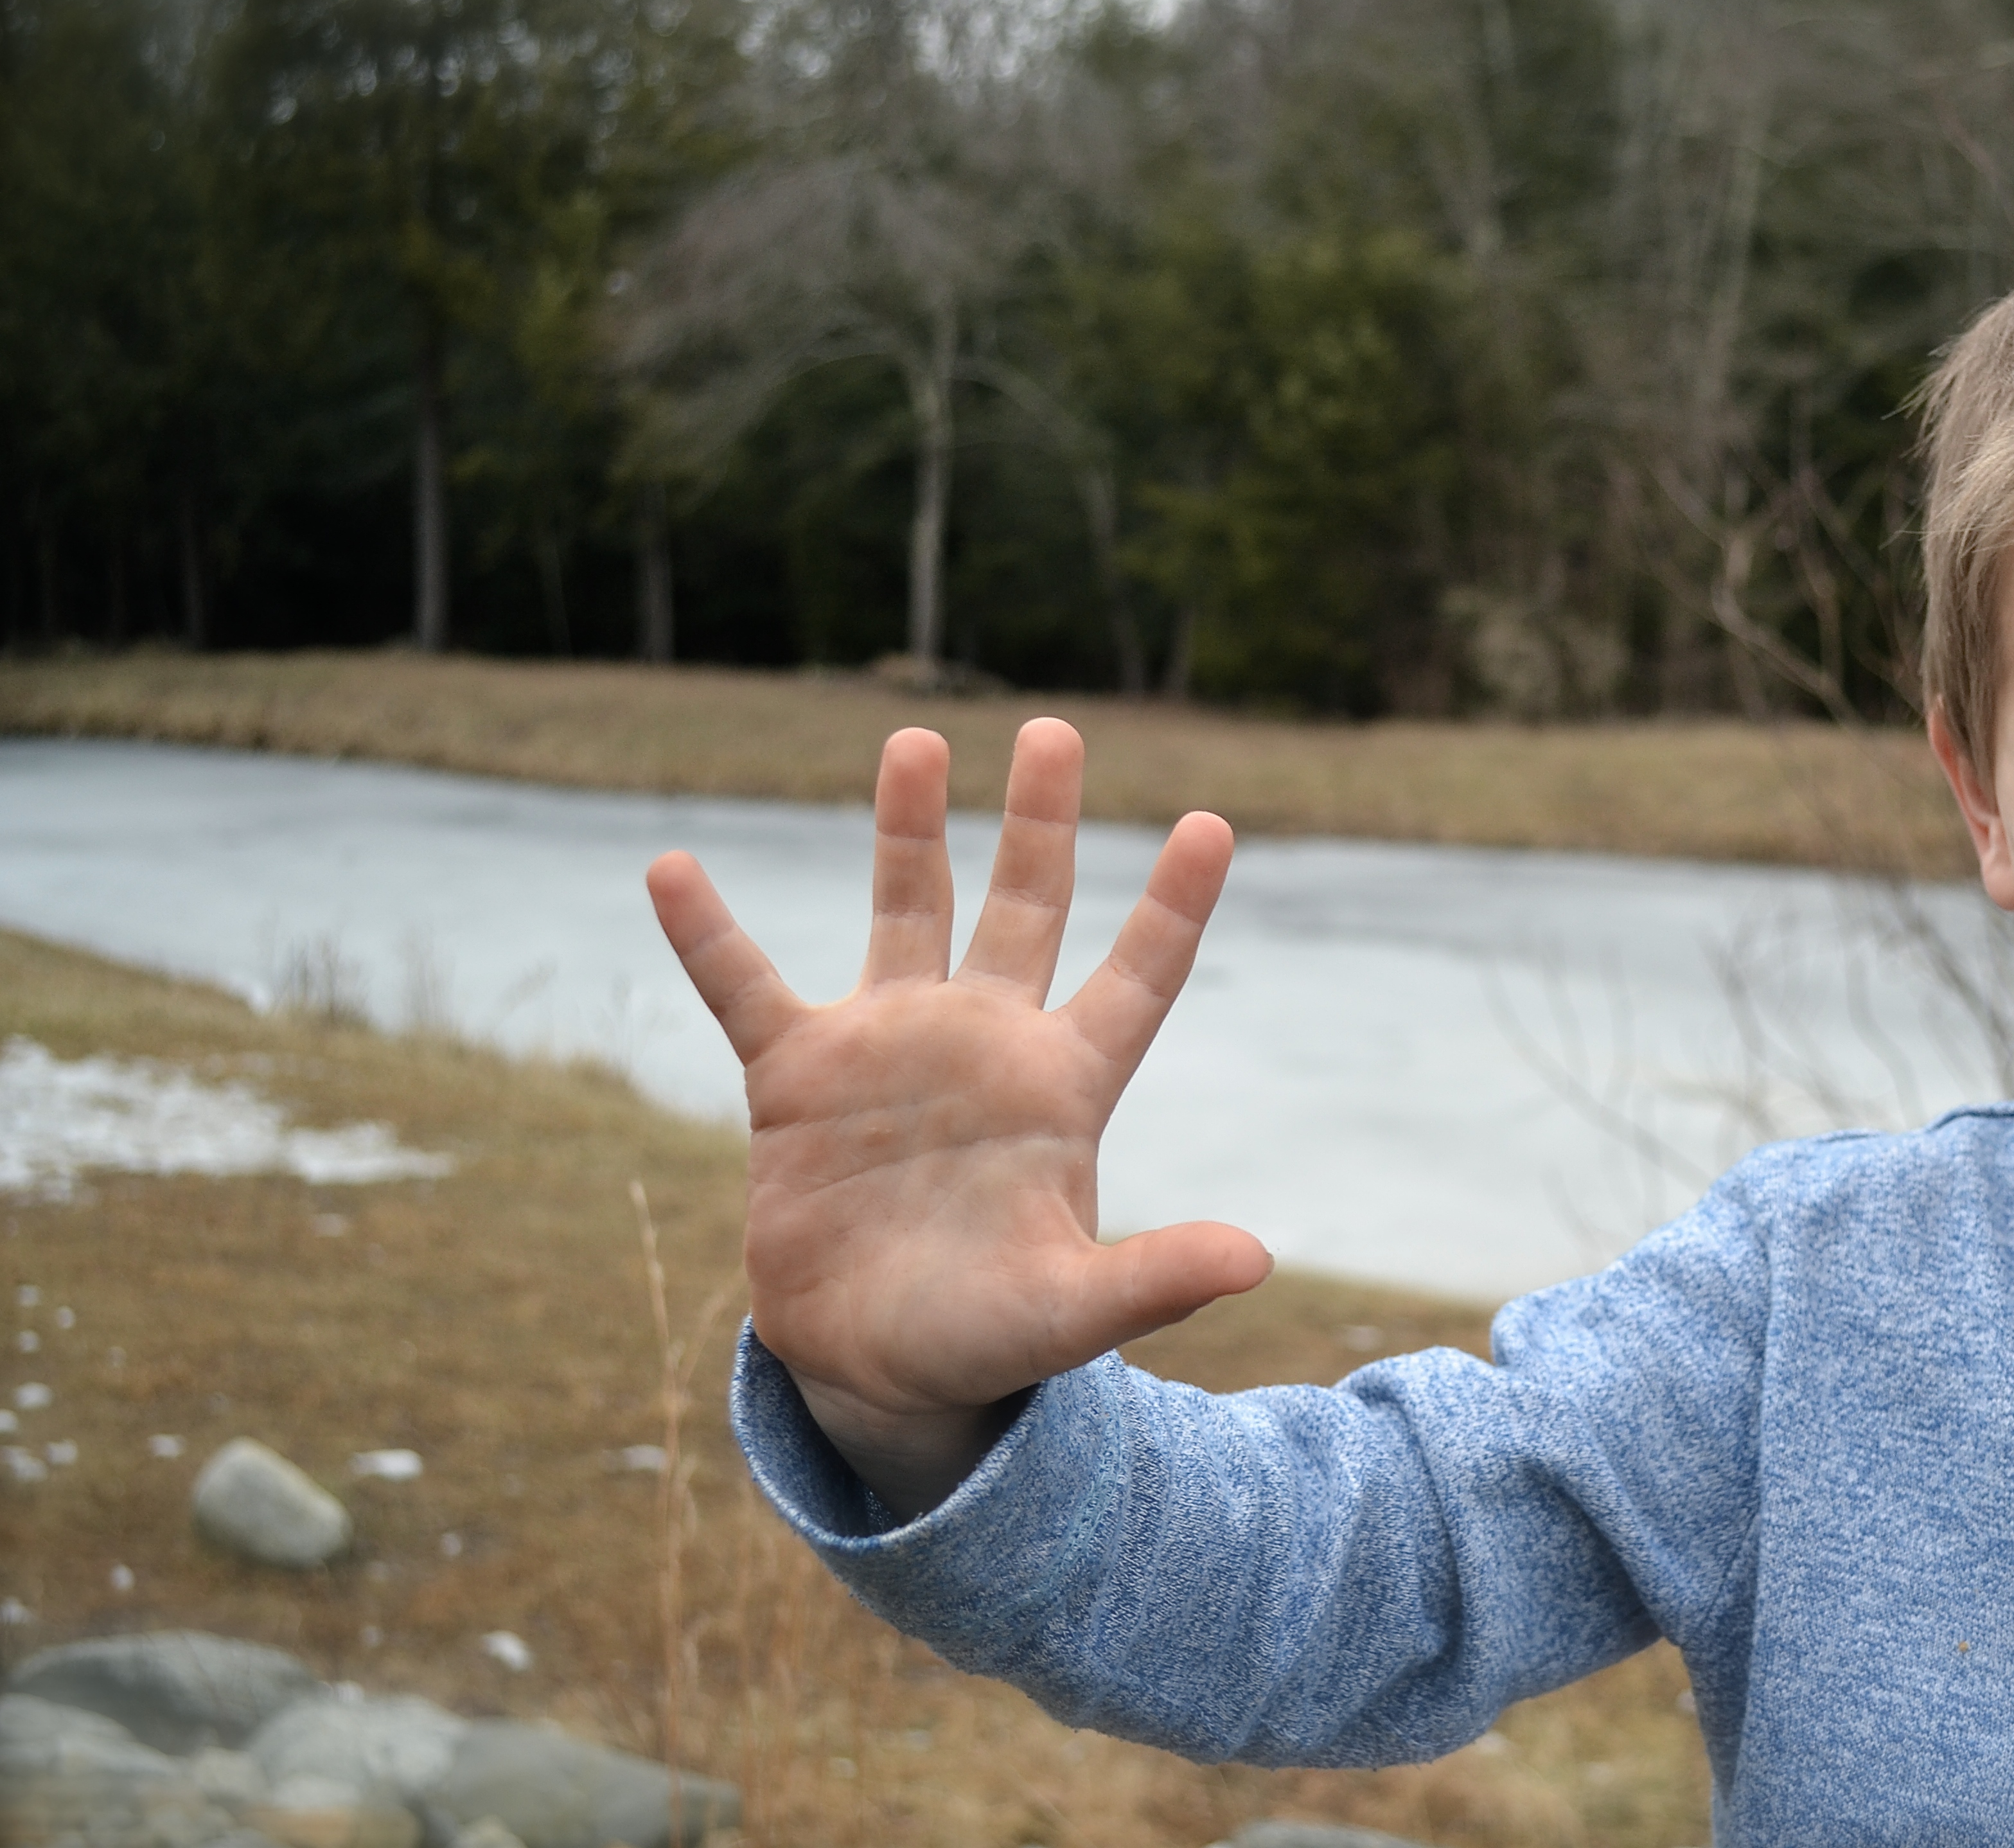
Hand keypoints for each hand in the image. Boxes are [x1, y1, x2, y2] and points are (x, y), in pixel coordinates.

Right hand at [646, 720, 1268, 1516]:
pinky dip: (709, 934)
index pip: (1136, 979)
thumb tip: (1257, 1261)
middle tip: (1056, 730)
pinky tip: (672, 868)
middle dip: (1039, 823)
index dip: (1173, 907)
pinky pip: (745, 988)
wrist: (876, 1368)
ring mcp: (888, 1048)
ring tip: (919, 738)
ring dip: (908, 828)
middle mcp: (983, 1044)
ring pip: (905, 910)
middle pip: (1024, 908)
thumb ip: (1153, 1279)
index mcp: (1062, 1088)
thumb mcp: (1072, 1312)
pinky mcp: (796, 1079)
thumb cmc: (987, 1337)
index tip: (1215, 826)